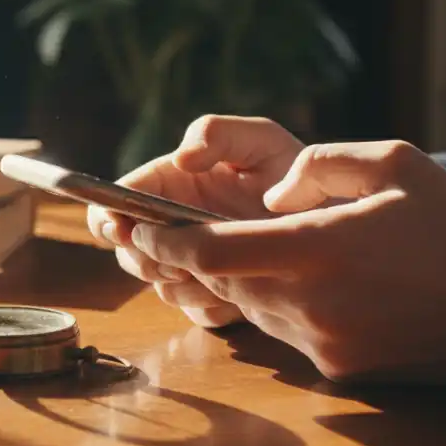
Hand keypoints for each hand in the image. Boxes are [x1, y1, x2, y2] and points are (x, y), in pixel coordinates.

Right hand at [87, 116, 304, 327]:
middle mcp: (173, 226)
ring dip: (181, 283)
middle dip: (145, 257)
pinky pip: (197, 312)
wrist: (336, 219)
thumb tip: (180, 160)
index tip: (120, 229)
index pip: (116, 202)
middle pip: (128, 252)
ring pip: (159, 286)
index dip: (109, 217)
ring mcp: (193, 263)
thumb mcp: (259, 138)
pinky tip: (242, 291)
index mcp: (169, 184)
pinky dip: (213, 305)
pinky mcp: (217, 297)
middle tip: (176, 258)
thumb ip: (216, 133)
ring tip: (220, 270)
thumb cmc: (292, 170)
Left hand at [128, 140, 445, 384]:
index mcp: (317, 250)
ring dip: (238, 278)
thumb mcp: (393, 161)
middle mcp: (310, 304)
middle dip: (196, 255)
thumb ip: (315, 164)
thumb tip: (267, 195)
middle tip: (175, 230)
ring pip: (250, 306)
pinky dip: (277, 303)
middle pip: (221, 280)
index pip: (211, 251)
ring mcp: (323, 344)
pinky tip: (304, 280)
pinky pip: (284, 331)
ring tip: (249, 247)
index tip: (140, 225)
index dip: (166, 239)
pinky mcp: (339, 369)